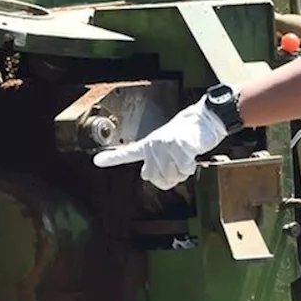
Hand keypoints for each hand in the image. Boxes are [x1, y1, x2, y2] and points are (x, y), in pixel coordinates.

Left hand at [91, 97, 227, 189]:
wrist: (204, 121)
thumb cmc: (187, 138)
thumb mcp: (167, 150)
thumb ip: (155, 164)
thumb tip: (146, 175)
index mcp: (148, 145)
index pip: (129, 153)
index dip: (113, 158)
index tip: (96, 161)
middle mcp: (154, 144)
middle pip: (157, 179)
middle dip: (171, 178)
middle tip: (178, 164)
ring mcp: (166, 144)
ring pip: (171, 176)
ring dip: (182, 172)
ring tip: (185, 158)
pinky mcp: (180, 145)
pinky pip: (184, 170)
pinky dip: (190, 167)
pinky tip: (191, 155)